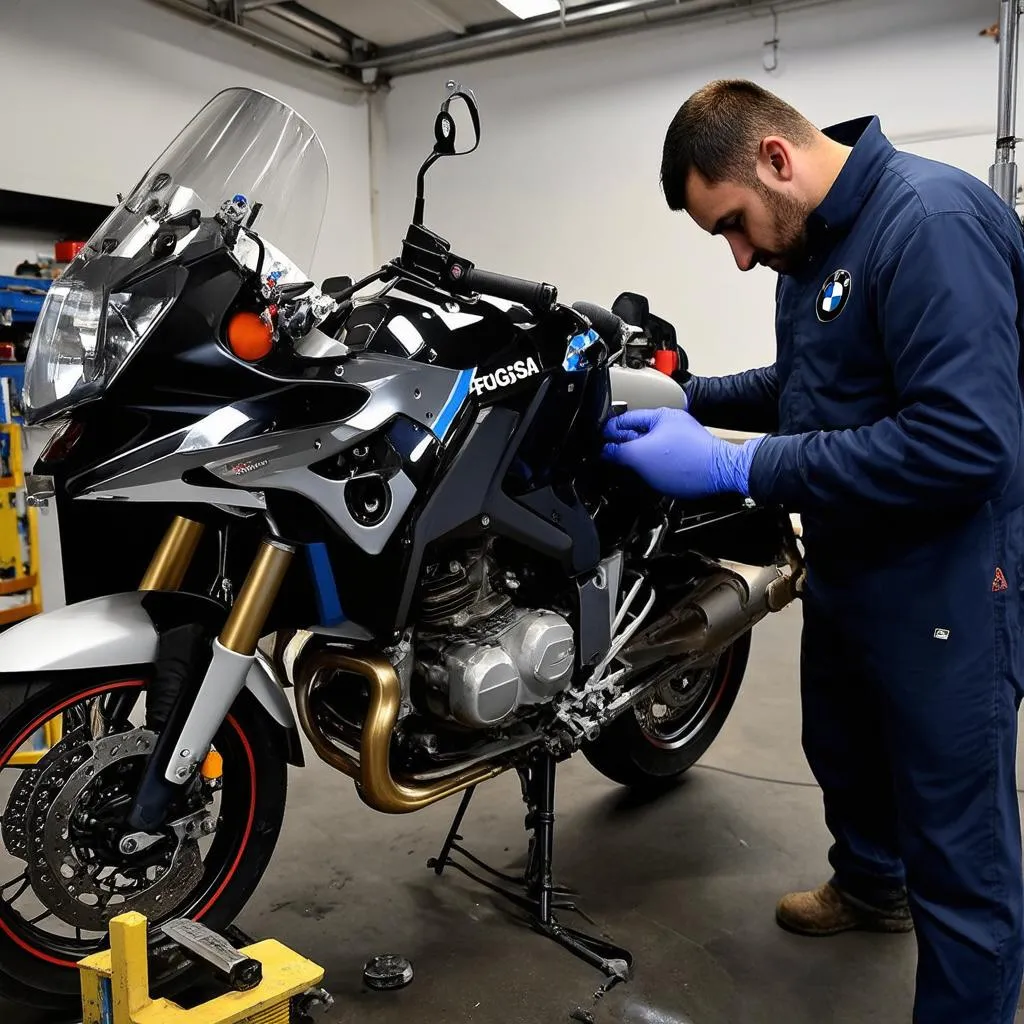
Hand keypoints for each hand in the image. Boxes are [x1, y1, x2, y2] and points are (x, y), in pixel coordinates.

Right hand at [601, 407, 763, 499]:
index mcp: (659, 415)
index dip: (608, 434)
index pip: (624, 420)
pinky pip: (660, 456)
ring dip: (636, 458)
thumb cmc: (688, 462)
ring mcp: (679, 439)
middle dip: (622, 447)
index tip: (599, 446)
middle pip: (635, 433)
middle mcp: (670, 424)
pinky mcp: (686, 454)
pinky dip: (651, 464)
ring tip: (629, 469)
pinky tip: (648, 474)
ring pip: (647, 446)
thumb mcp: (641, 456)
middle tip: (611, 459)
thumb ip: (618, 451)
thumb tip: (604, 451)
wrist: (722, 474)